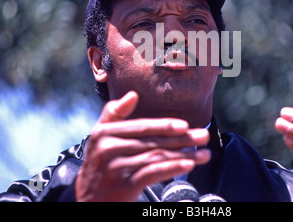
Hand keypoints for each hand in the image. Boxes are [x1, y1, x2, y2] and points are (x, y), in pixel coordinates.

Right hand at [75, 91, 210, 201]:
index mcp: (104, 133)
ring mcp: (116, 168)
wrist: (88, 198)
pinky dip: (173, 169)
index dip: (164, 125)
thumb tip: (133, 94)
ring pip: (156, 157)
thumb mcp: (100, 136)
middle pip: (152, 142)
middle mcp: (108, 149)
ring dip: (184, 155)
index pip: (141, 127)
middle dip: (182, 139)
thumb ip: (114, 113)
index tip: (185, 125)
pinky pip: (153, 174)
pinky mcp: (124, 186)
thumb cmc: (99, 163)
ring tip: (204, 153)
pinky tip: (189, 165)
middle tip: (203, 136)